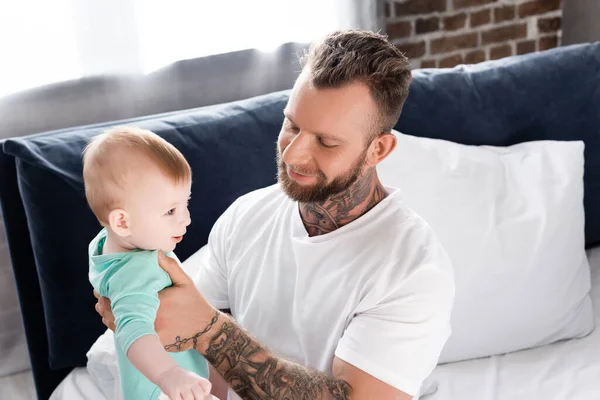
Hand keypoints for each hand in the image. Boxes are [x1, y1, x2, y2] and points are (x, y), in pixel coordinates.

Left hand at [93, 251, 217, 351]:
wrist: (205, 329)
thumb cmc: (194, 303)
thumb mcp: (185, 281)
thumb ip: (170, 266)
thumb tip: (155, 253)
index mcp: (157, 301)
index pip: (125, 298)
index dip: (109, 295)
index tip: (100, 290)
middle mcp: (152, 319)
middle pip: (119, 315)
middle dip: (105, 307)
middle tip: (99, 299)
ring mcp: (152, 334)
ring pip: (122, 328)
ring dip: (110, 319)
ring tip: (103, 309)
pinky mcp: (152, 343)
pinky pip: (131, 337)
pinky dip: (121, 329)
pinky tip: (115, 322)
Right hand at [157, 366, 211, 399]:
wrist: (166, 372)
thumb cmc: (181, 377)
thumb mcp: (192, 378)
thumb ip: (198, 385)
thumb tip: (202, 396)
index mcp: (196, 378)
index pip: (207, 386)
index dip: (206, 392)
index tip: (202, 393)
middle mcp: (190, 382)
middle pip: (200, 395)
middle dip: (197, 399)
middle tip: (193, 398)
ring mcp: (181, 387)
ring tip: (184, 397)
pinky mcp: (173, 392)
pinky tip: (179, 398)